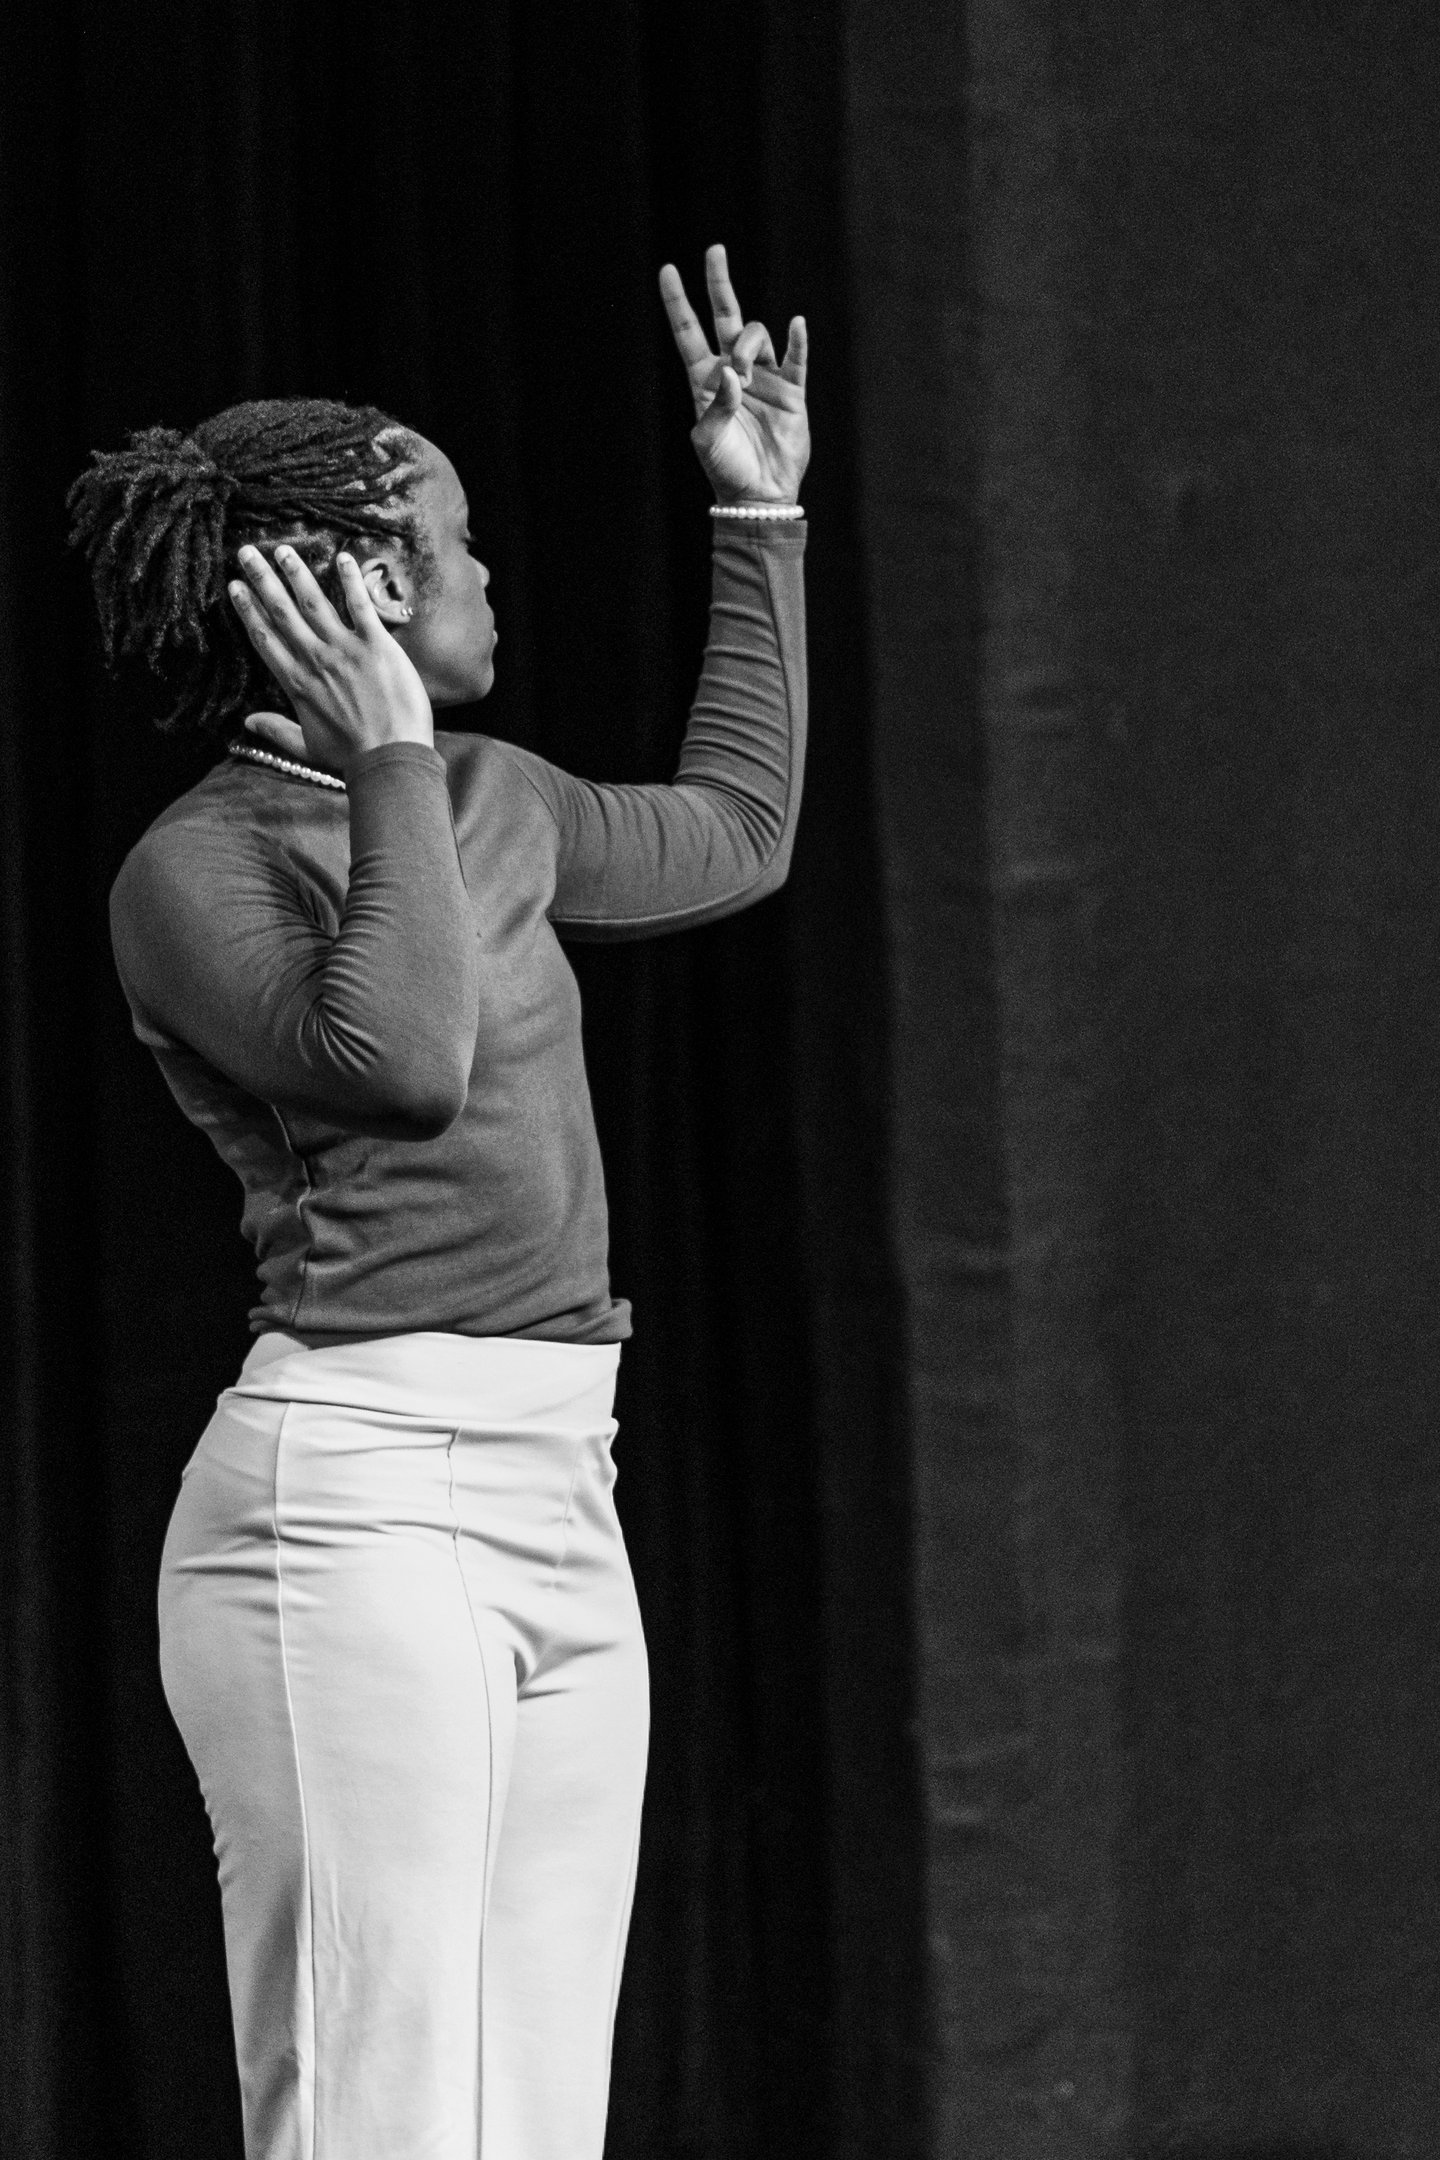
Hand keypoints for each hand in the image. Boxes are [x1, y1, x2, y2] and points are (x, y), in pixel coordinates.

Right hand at [227, 545, 433, 773]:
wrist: (390, 759)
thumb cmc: (352, 758)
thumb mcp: (308, 748)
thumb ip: (277, 731)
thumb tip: (248, 723)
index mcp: (297, 683)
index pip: (265, 638)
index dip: (248, 610)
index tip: (236, 587)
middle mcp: (315, 660)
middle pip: (282, 612)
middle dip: (262, 580)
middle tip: (247, 553)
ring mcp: (345, 650)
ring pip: (313, 603)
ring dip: (296, 573)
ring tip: (282, 550)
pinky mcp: (376, 645)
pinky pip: (359, 605)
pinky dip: (350, 580)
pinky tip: (342, 557)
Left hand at [658, 244, 808, 503]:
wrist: (759, 495)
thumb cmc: (726, 468)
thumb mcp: (708, 439)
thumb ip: (716, 406)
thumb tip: (731, 373)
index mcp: (705, 380)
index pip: (688, 332)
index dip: (678, 302)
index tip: (667, 270)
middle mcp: (734, 371)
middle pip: (726, 316)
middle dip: (719, 283)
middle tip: (714, 250)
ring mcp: (764, 378)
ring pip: (756, 335)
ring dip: (748, 344)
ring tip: (746, 373)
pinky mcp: (791, 390)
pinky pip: (795, 357)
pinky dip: (797, 340)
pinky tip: (796, 326)